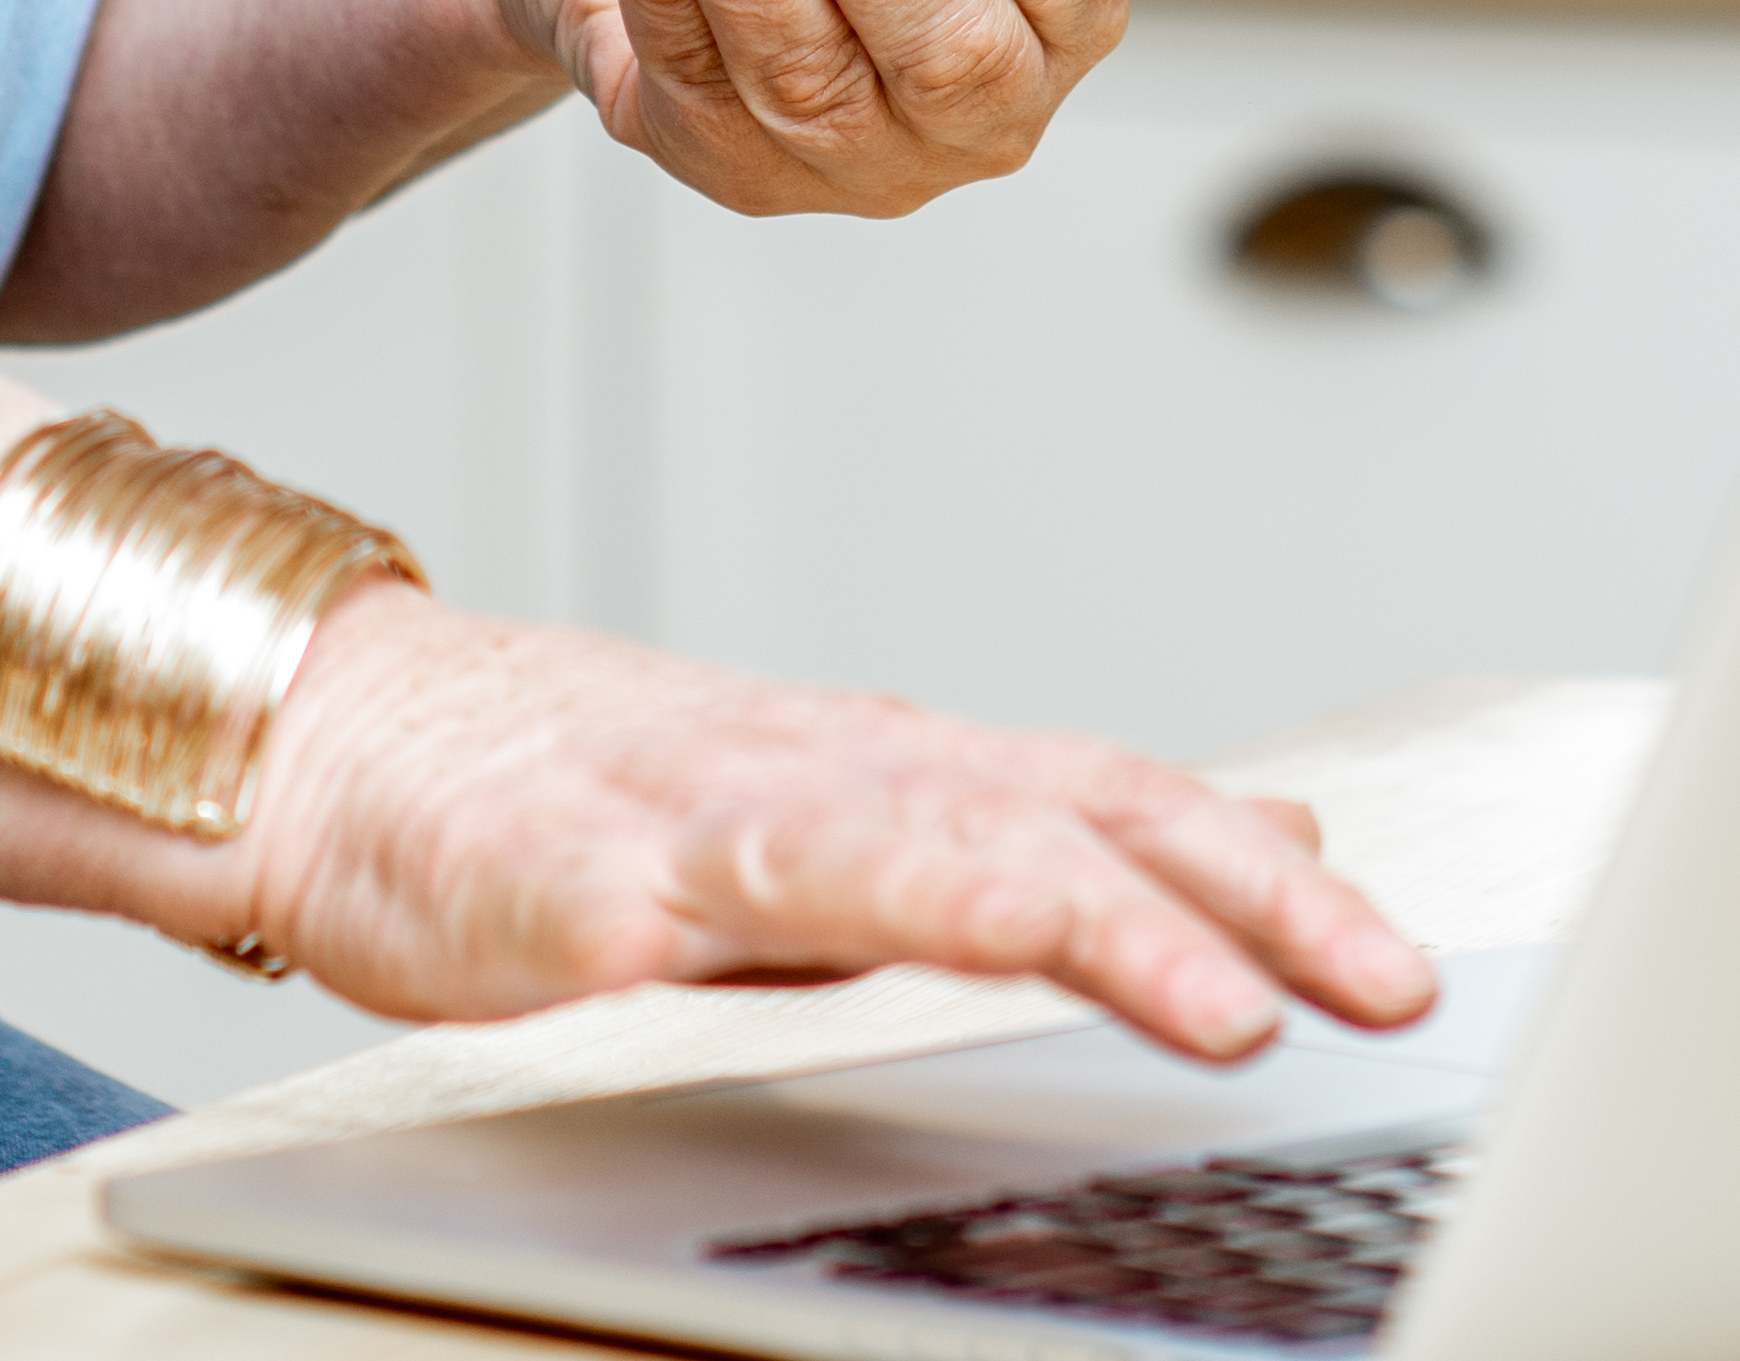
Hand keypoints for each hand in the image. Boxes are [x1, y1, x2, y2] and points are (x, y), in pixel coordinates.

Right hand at [233, 587, 1436, 1057]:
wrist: (343, 740)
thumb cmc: (591, 799)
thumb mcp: (852, 816)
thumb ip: (1045, 835)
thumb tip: (1270, 848)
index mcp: (902, 773)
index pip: (1120, 802)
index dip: (1263, 874)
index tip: (1396, 965)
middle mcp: (826, 774)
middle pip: (1056, 817)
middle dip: (1228, 902)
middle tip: (1371, 986)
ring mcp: (696, 821)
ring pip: (905, 849)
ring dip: (1065, 916)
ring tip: (1203, 1000)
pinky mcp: (562, 886)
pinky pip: (665, 902)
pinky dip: (775, 920)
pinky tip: (871, 953)